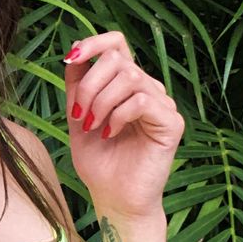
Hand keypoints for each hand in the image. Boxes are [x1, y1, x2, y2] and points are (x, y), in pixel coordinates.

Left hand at [62, 30, 184, 219]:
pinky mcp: (171, 123)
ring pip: (130, 77)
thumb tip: (74, 51)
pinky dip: (119, 115)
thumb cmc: (98, 161)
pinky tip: (110, 133)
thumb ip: (77, 85)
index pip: (117, 44)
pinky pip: (143, 101)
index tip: (71, 59)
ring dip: (101, 101)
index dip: (93, 43)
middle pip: (118, 59)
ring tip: (92, 127)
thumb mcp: (77, 117)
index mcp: (126, 84)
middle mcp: (147, 89)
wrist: (114, 198)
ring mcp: (162, 104)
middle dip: (89, 84)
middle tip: (79, 115)